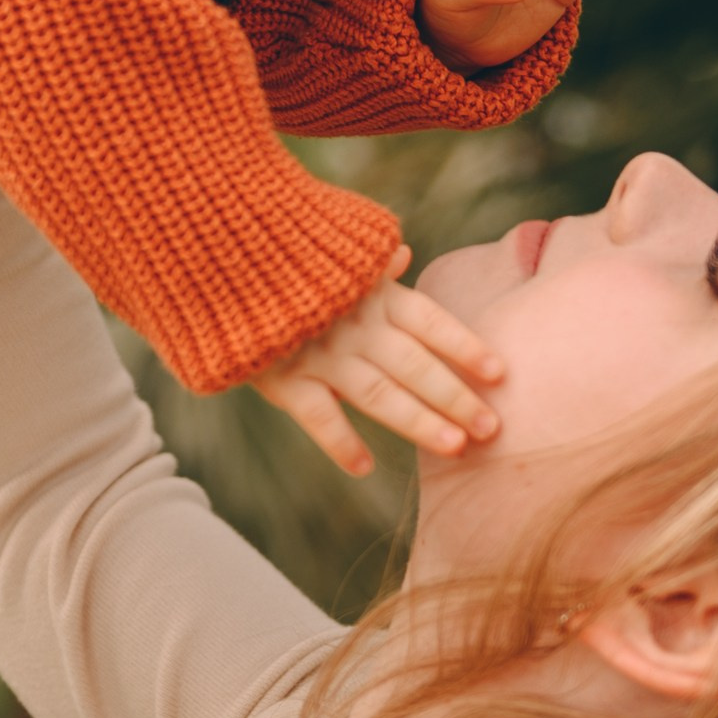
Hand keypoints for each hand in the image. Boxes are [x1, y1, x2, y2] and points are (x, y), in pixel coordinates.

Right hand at [251, 248, 501, 477]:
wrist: (218, 256)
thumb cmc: (279, 256)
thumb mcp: (328, 250)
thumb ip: (369, 263)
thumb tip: (404, 256)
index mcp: (372, 294)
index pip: (430, 322)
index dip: (465, 346)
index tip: (499, 373)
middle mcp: (354, 326)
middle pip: (416, 365)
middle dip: (456, 397)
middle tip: (492, 428)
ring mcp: (320, 353)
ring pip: (380, 394)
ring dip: (420, 421)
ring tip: (456, 447)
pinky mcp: (282, 377)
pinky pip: (318, 416)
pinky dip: (340, 443)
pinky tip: (365, 467)